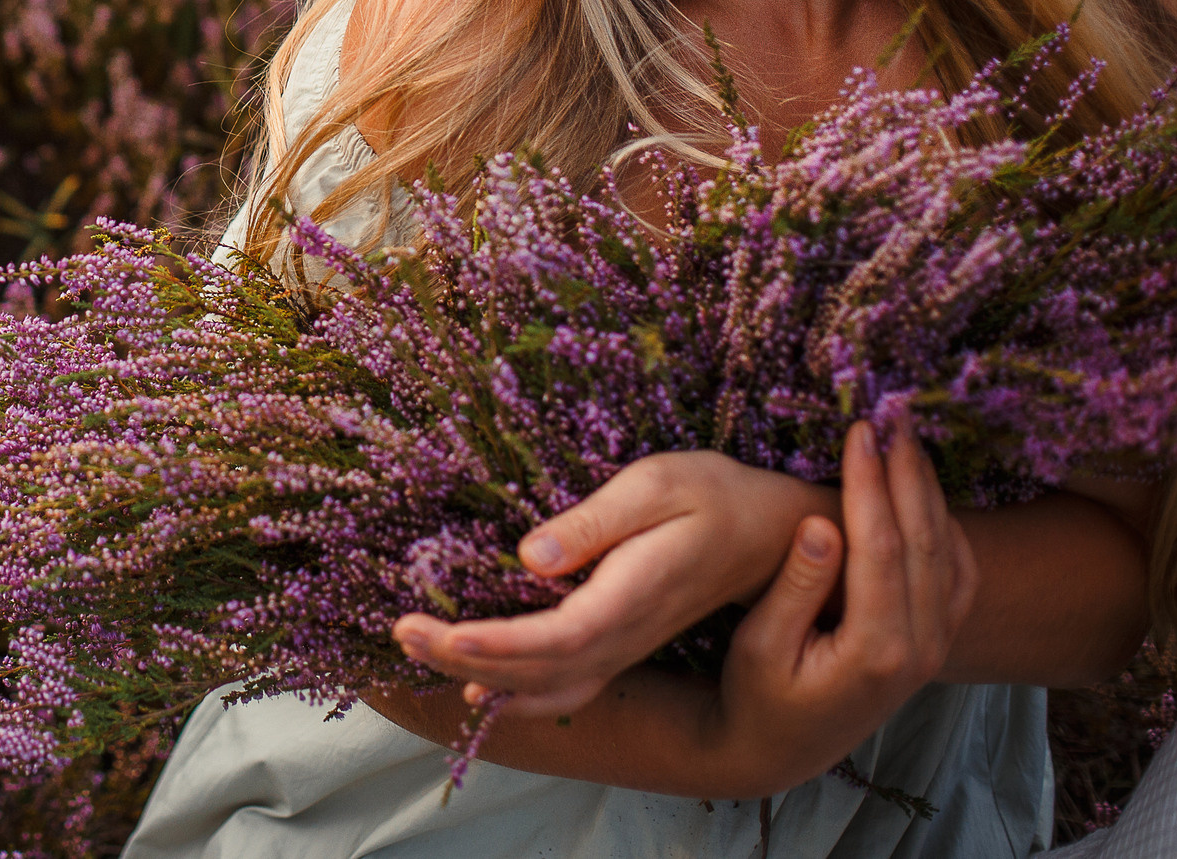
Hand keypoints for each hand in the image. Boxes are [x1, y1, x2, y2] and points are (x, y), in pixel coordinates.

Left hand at [392, 450, 835, 715]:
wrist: (776, 533)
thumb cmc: (717, 495)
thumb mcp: (660, 483)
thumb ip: (596, 522)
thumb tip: (531, 555)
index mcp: (633, 594)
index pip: (556, 637)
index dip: (497, 644)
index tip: (439, 632)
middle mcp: (626, 633)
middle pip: (538, 670)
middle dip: (463, 658)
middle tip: (399, 632)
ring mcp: (625, 645)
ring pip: (548, 685)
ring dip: (479, 676)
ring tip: (417, 651)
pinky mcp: (621, 642)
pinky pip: (566, 685)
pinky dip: (519, 693)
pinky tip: (479, 690)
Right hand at [698, 419, 978, 792]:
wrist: (784, 749)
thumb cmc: (757, 695)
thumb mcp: (759, 646)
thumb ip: (795, 588)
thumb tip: (822, 522)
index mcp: (877, 649)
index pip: (881, 547)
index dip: (870, 483)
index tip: (859, 430)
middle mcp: (920, 648)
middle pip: (925, 541)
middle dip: (907, 471)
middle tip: (892, 414)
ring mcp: (935, 648)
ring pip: (949, 553)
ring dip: (930, 492)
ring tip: (907, 438)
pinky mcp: (934, 643)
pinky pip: (958, 576)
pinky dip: (949, 528)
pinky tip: (926, 493)